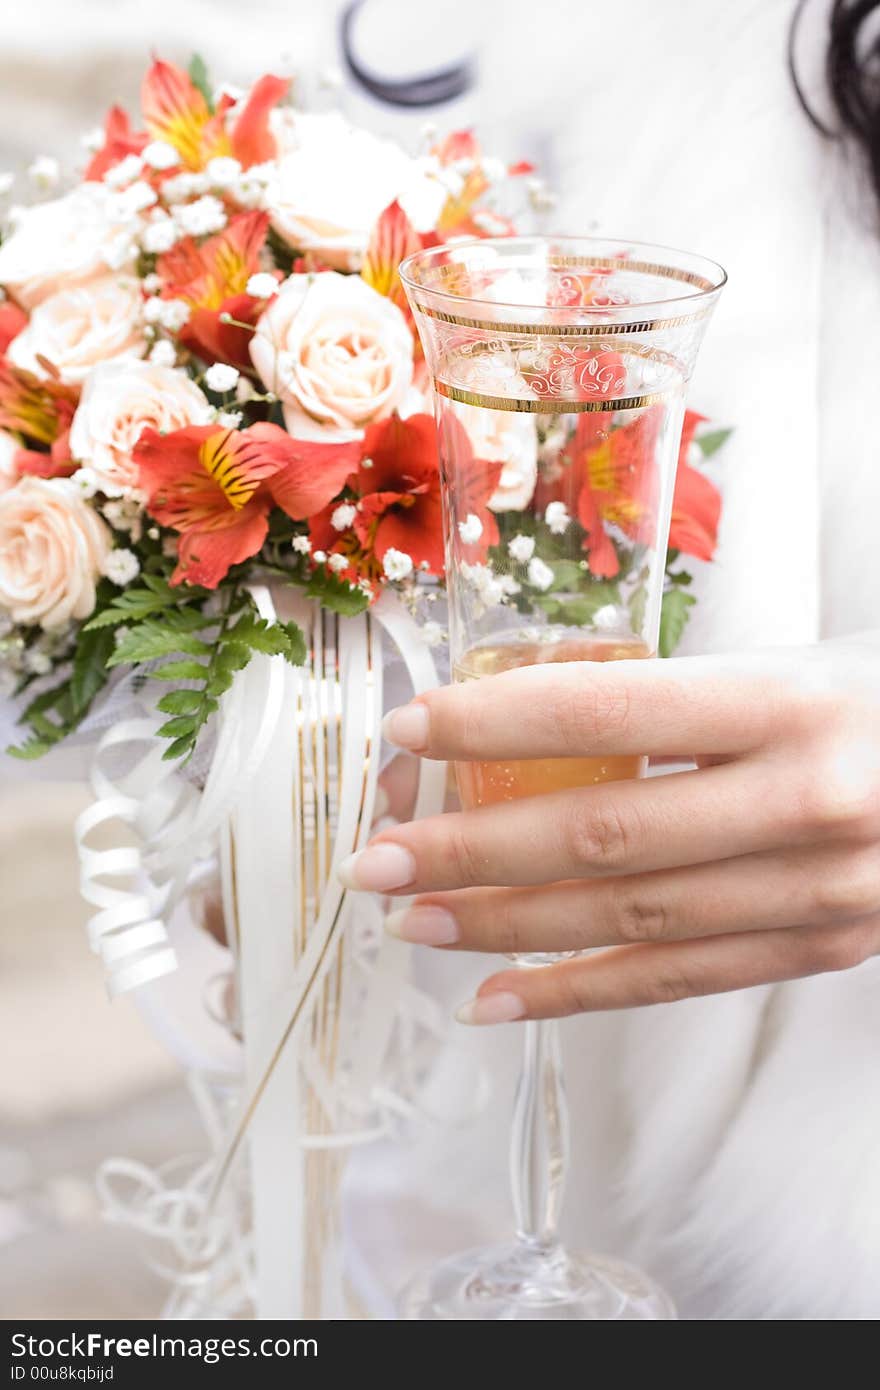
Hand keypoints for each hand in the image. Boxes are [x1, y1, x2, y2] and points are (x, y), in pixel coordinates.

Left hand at [337, 638, 879, 1022]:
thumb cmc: (877, 697)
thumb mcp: (792, 661)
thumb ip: (673, 697)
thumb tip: (519, 720)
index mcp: (791, 699)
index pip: (609, 709)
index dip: (495, 722)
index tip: (410, 732)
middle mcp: (807, 799)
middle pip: (607, 832)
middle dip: (474, 850)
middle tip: (377, 858)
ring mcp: (821, 888)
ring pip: (634, 920)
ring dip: (508, 929)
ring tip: (416, 923)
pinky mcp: (824, 946)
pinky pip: (684, 979)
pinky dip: (582, 995)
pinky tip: (500, 1001)